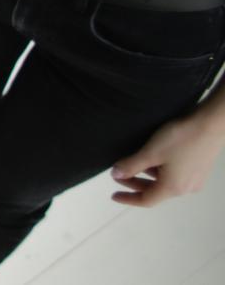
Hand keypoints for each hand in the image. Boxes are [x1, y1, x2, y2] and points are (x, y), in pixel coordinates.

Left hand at [110, 116, 224, 207]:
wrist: (211, 124)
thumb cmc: (181, 139)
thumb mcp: (150, 152)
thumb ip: (131, 165)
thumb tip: (116, 175)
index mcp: (173, 188)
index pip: (146, 200)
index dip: (128, 198)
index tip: (114, 195)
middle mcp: (186, 187)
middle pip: (155, 191)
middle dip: (135, 184)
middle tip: (119, 174)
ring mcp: (195, 178)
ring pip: (165, 182)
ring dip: (147, 176)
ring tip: (133, 163)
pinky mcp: (199, 168)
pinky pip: (175, 175)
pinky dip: (160, 171)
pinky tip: (154, 158)